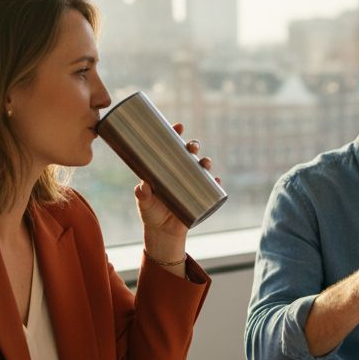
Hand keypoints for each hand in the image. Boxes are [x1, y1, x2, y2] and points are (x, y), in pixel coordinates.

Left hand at [135, 123, 221, 238]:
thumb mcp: (144, 203)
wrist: (163, 232)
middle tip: (192, 147)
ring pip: (201, 168)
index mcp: (164, 168)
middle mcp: (179, 172)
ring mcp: (191, 184)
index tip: (178, 126)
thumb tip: (142, 187)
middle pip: (189, 154)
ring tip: (205, 163)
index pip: (170, 146)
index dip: (175, 134)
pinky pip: (210, 187)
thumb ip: (142, 195)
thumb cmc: (151, 213)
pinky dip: (215, 183)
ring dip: (205, 162)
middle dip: (193, 146)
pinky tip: (216, 180)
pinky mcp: (199, 197)